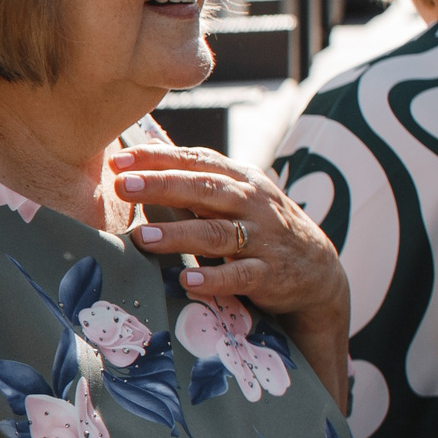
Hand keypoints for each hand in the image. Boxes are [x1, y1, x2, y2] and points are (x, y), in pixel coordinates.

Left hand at [112, 142, 350, 402]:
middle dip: (161, 186)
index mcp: (239, 179)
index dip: (158, 159)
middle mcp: (251, 203)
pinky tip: (187, 281)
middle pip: (203, 190)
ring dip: (177, 235)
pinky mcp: (269, 274)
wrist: (317, 269)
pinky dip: (213, 279)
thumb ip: (194, 178)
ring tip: (142, 237)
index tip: (119, 161)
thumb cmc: (259, 226)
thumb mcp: (235, 195)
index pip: (196, 161)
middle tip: (123, 186)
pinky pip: (239, 276)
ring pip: (216, 233)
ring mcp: (261, 238)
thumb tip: (142, 155)